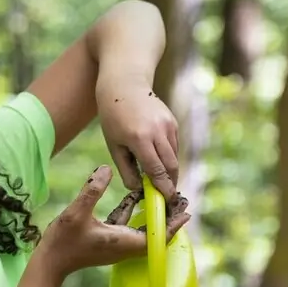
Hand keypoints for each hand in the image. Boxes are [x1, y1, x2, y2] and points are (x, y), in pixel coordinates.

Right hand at [36, 165, 189, 280]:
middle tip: (180, 200)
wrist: (49, 263)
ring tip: (162, 196)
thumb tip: (107, 169)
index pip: (157, 236)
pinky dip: (134, 214)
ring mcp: (116, 246)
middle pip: (155, 234)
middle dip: (168, 217)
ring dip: (152, 215)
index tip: (186, 211)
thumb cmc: (63, 242)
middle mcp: (124, 247)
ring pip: (143, 230)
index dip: (173, 224)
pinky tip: (135, 197)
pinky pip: (127, 227)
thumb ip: (92, 190)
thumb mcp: (77, 211)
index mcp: (122, 242)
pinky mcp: (108, 243)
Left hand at [96, 79, 179, 198]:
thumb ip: (126, 169)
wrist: (125, 84)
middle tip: (166, 196)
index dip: (163, 189)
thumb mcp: (114, 145)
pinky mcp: (173, 122)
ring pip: (174, 157)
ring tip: (160, 178)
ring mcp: (168, 125)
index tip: (166, 202)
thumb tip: (138, 189)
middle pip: (171, 166)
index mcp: (139, 139)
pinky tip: (158, 157)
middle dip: (171, 183)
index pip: (156, 171)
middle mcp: (157, 131)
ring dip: (169, 170)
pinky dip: (168, 156)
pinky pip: (174, 146)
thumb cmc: (113, 117)